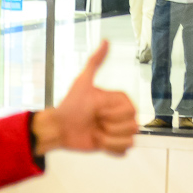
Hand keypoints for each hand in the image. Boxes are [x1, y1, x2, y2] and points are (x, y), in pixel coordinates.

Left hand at [30, 41, 137, 156]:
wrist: (60, 127)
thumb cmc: (71, 105)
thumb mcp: (83, 82)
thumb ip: (95, 62)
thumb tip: (106, 40)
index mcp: (120, 101)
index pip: (131, 111)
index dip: (112, 114)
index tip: (97, 110)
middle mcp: (122, 116)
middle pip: (132, 127)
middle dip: (110, 127)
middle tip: (95, 120)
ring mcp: (119, 132)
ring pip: (129, 141)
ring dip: (108, 139)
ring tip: (95, 132)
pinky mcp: (114, 147)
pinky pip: (123, 152)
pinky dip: (109, 149)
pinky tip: (98, 142)